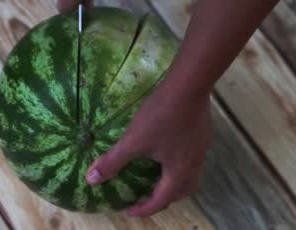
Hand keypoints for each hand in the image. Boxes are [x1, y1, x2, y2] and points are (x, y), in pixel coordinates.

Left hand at [85, 81, 211, 216]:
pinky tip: (167, 148)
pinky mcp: (204, 134)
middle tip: (145, 196)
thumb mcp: (133, 140)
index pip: (161, 201)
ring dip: (174, 181)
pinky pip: (192, 158)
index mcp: (178, 173)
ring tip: (156, 175)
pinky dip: (179, 163)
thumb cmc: (160, 116)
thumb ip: (112, 161)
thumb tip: (91, 180)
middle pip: (182, 192)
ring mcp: (202, 150)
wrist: (189, 85)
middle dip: (163, 198)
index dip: (143, 209)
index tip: (129, 210)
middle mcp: (194, 166)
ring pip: (190, 176)